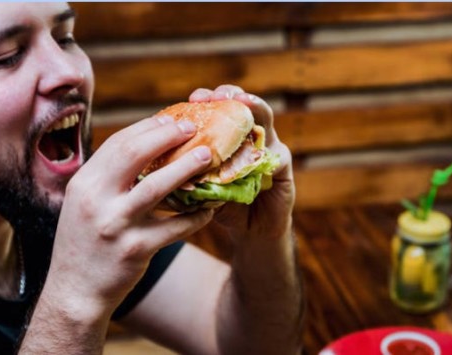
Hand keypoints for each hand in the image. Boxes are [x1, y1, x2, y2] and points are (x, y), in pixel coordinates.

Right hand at [44, 115, 213, 314]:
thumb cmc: (84, 243)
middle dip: (167, 135)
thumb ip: (108, 178)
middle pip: (135, 154)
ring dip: (186, 168)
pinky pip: (174, 227)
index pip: (118, 143)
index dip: (148, 127)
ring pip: (157, 187)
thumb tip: (146, 147)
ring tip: (208, 156)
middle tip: (192, 128)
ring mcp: (115, 225)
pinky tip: (209, 209)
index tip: (171, 119)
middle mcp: (95, 200)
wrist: (74, 293)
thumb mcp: (84, 204)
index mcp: (83, 183)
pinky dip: (195, 217)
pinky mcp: (136, 250)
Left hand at [189, 85, 294, 241]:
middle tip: (218, 96)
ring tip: (245, 102)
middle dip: (230, 94)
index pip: (217, 108)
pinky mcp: (282, 166)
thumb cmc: (223, 205)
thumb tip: (169, 164)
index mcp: (226, 136)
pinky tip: (260, 151)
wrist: (249, 230)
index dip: (205, 100)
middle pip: (242, 104)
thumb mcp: (203, 188)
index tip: (193, 100)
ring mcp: (268, 147)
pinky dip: (268, 153)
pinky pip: (277, 156)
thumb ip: (192, 173)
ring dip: (255, 108)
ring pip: (265, 120)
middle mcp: (248, 135)